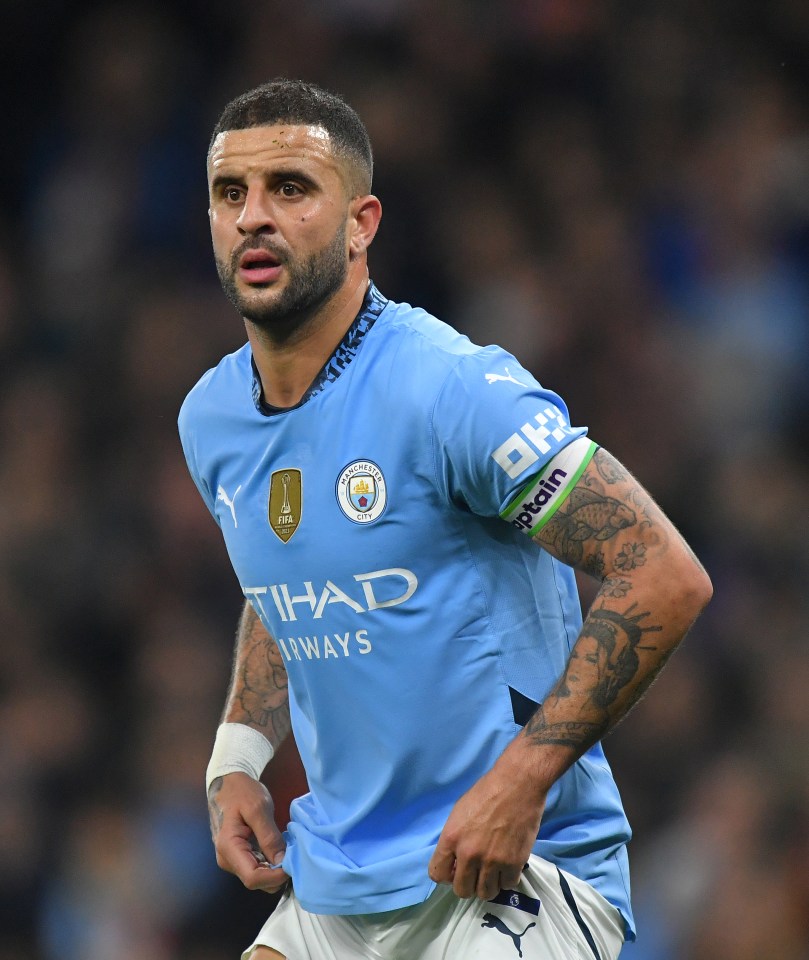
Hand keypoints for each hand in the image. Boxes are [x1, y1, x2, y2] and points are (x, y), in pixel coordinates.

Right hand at [208, 772, 288, 893]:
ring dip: (275, 868)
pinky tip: (278, 848)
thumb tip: (281, 862)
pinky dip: (270, 862)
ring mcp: (232, 859)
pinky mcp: (239, 856)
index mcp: (228, 848)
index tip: (292, 862)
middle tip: (293, 855)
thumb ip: (269, 836)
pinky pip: (257, 867)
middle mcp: (227, 860)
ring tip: (287, 849)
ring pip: (258, 877)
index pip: (252, 878)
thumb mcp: (258, 808)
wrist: (228, 783)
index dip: (275, 876)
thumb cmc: (242, 792)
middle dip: (277, 874)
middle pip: (256, 881)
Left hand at [428, 761, 545, 900]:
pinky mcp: (514, 863)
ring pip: (485, 893)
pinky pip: (507, 885)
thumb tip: (454, 862)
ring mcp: (492, 860)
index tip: (455, 870)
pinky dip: (507, 878)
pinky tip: (507, 864)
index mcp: (451, 838)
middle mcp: (469, 853)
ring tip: (492, 870)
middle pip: (462, 890)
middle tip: (475, 873)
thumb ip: (454, 839)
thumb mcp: (459, 812)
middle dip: (467, 884)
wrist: (518, 784)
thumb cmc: (486, 792)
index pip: (437, 875)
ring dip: (488, 884)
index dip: (446, 875)